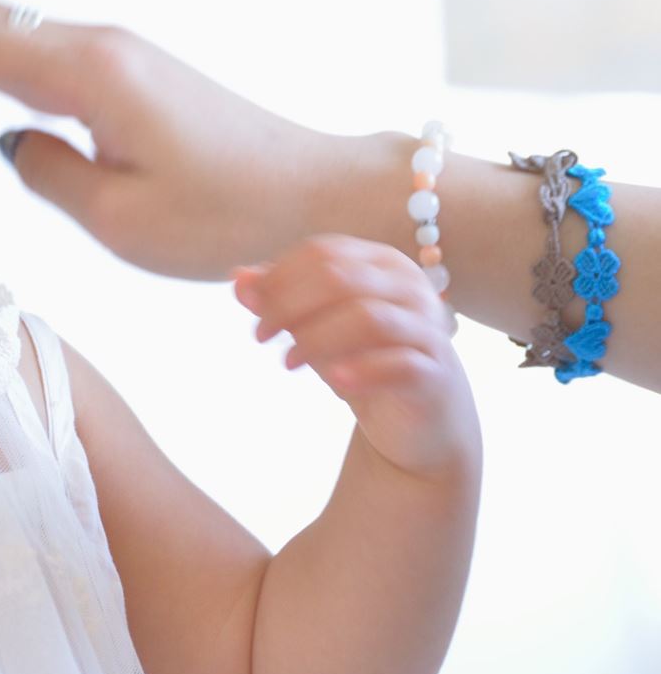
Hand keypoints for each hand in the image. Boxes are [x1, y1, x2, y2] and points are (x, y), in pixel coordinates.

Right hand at [0, 0, 337, 278]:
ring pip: (11, 25)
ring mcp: (117, 51)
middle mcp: (97, 46)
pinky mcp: (133, 69)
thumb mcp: (122, 219)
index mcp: (85, 75)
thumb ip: (50, 175)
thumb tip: (11, 141)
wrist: (322, 193)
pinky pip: (39, 44)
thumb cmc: (229, 217)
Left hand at [235, 237, 477, 477]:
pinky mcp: (435, 372)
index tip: (252, 307)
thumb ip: (281, 300)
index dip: (279, 277)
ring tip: (288, 362)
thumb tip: (238, 278)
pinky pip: (398, 363)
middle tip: (260, 335)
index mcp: (382, 263)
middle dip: (289, 304)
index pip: (323, 252)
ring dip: (316, 338)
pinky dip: (362, 370)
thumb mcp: (316, 329)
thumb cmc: (364, 361)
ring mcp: (428, 328)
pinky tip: (336, 382)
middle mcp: (410, 286)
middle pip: (340, 278)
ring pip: (366, 317)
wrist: (421, 422)